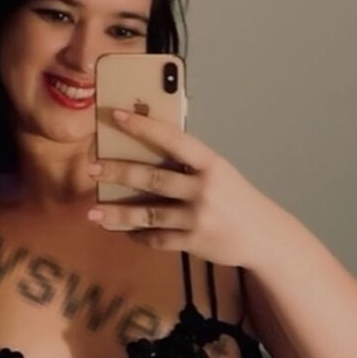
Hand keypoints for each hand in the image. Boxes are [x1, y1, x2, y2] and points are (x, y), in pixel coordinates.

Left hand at [86, 108, 270, 268]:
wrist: (265, 236)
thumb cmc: (236, 198)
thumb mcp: (220, 172)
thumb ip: (190, 164)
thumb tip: (147, 149)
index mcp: (211, 163)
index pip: (172, 139)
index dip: (143, 126)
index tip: (115, 115)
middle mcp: (204, 188)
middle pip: (152, 178)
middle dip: (118, 172)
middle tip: (91, 168)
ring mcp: (198, 217)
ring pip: (148, 213)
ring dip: (118, 214)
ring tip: (93, 212)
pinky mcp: (194, 242)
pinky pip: (158, 239)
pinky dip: (139, 235)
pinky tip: (123, 232)